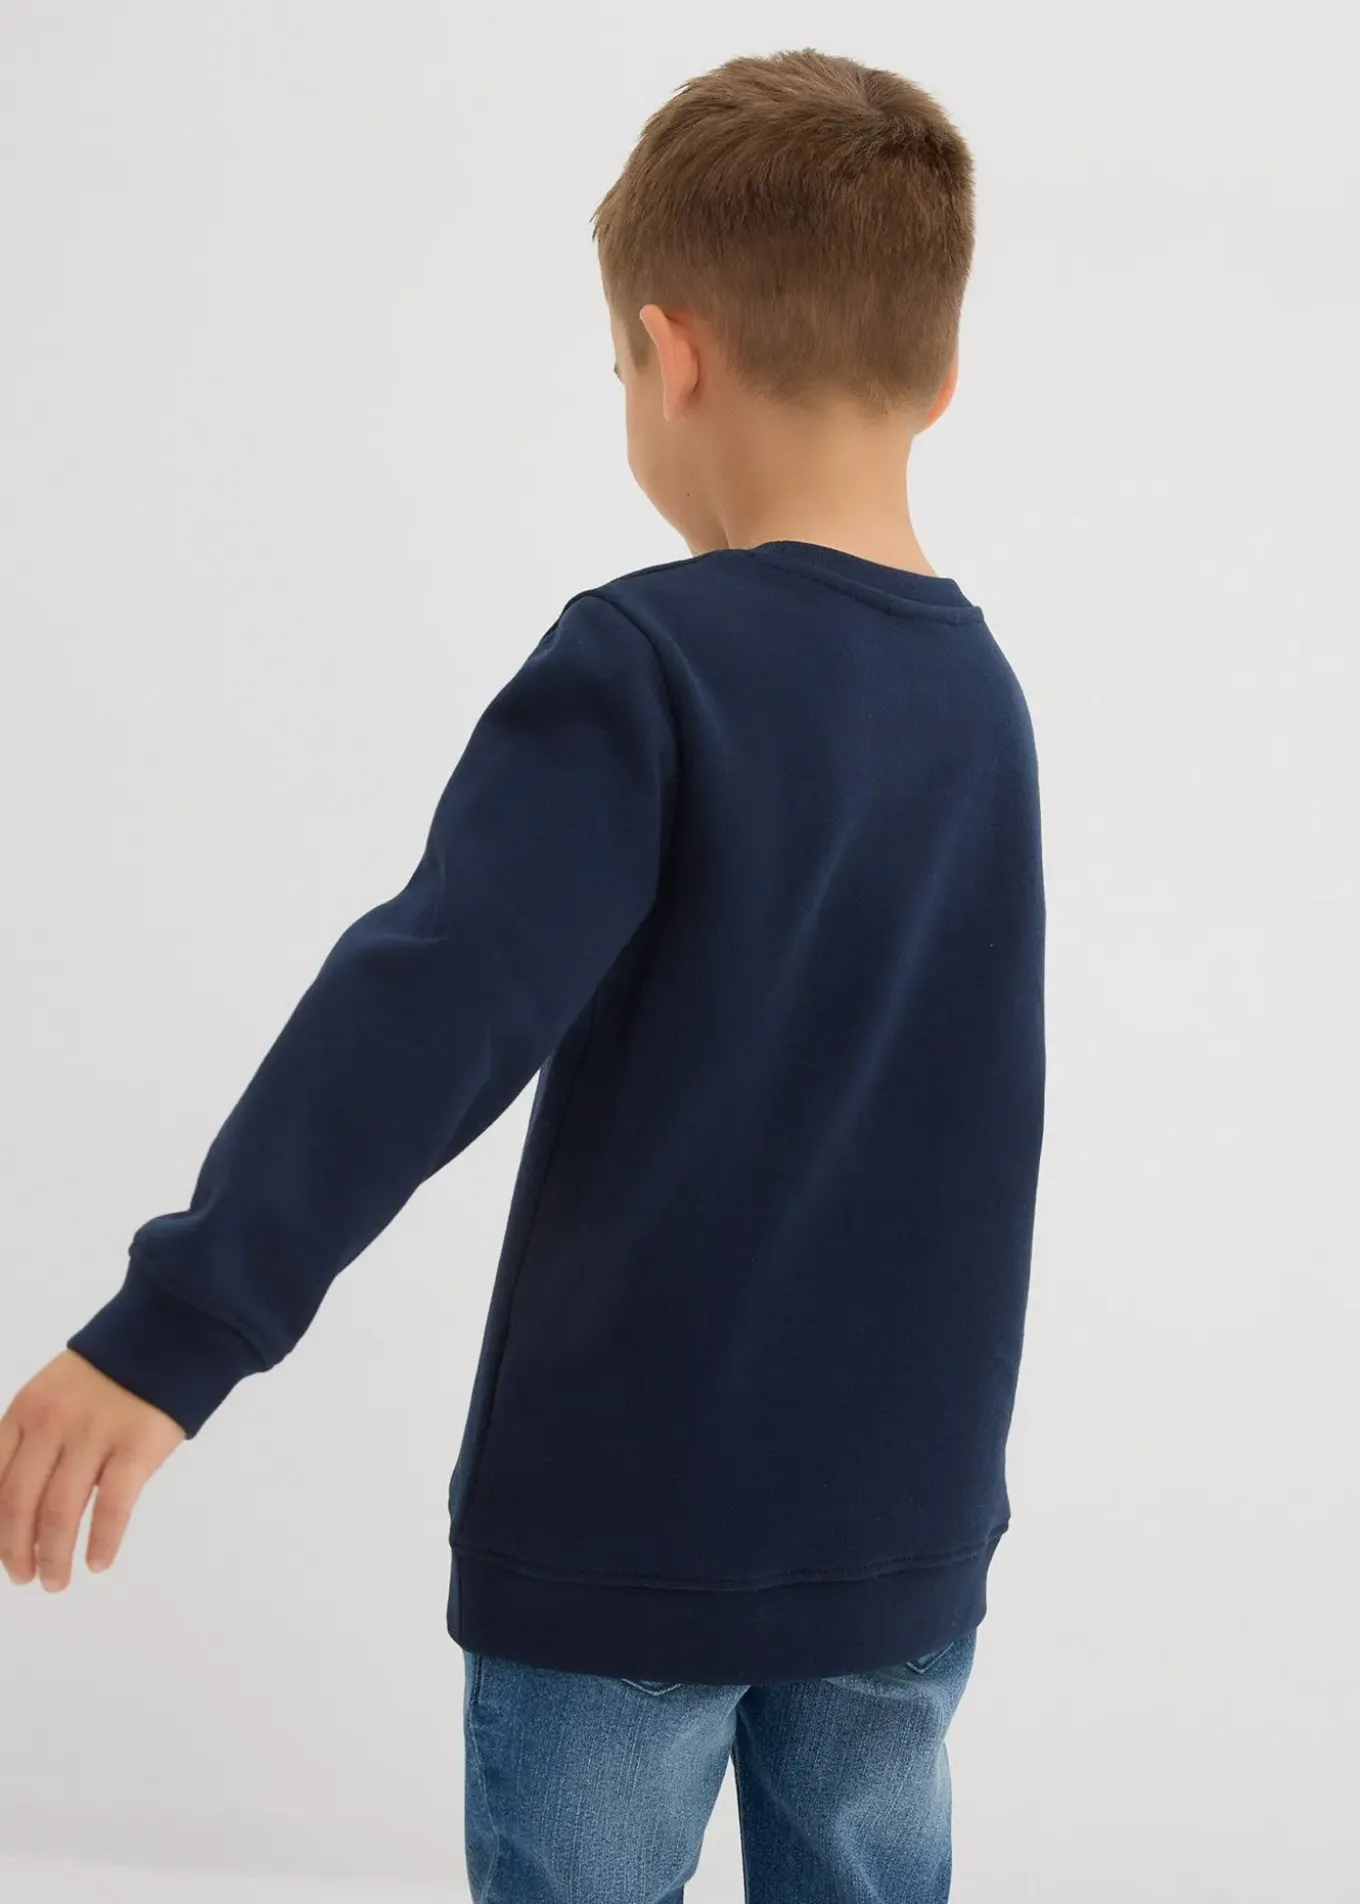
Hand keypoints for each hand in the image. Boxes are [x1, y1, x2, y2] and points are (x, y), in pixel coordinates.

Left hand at [0, 1349, 185, 1590]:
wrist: (172, 1333)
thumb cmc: (114, 1369)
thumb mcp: (56, 1391)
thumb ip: (34, 1437)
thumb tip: (18, 1505)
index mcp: (26, 1408)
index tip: (1, 1553)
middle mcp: (52, 1422)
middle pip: (19, 1502)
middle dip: (16, 1549)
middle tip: (25, 1577)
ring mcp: (94, 1434)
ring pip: (59, 1511)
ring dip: (54, 1555)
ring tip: (57, 1580)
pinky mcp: (136, 1446)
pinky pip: (111, 1506)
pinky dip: (101, 1541)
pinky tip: (98, 1562)